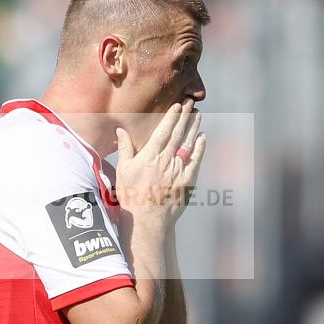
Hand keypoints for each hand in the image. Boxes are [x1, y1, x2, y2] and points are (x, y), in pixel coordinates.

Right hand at [115, 98, 205, 227]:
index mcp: (149, 156)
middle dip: (186, 117)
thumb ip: (125, 148)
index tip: (178, 106)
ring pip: (189, 144)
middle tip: (192, 103)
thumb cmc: (131, 196)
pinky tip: (202, 138)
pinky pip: (196, 160)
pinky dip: (200, 148)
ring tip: (199, 115)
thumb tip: (121, 130)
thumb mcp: (123, 171)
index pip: (163, 131)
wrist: (147, 220)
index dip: (172, 117)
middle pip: (178, 133)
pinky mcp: (188, 181)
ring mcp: (178, 170)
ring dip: (194, 128)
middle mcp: (166, 160)